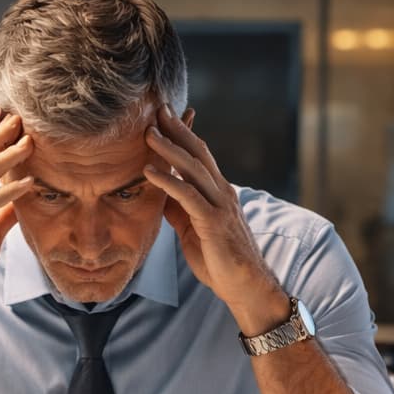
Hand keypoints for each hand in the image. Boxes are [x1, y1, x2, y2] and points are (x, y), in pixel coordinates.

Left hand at [142, 104, 288, 334]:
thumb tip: (161, 194)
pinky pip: (187, 196)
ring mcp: (219, 205)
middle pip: (197, 152)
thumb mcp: (193, 229)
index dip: (182, 133)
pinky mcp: (213, 222)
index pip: (199, 155)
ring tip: (148, 133)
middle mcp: (221, 192)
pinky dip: (167, 181)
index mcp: (218, 192)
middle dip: (176, 129)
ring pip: (193, 168)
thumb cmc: (220, 260)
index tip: (164, 115)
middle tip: (156, 108)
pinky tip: (150, 171)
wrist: (245, 286)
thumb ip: (180, 209)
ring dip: (169, 148)